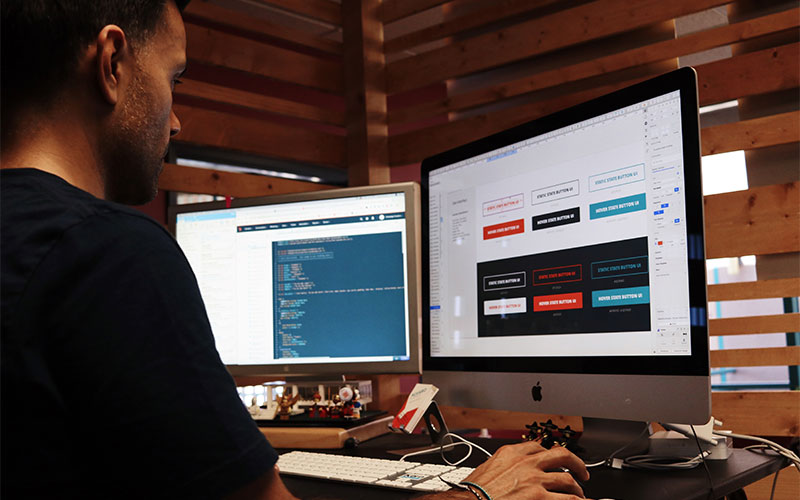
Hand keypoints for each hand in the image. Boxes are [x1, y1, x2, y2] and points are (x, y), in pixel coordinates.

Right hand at [460, 440, 589, 499]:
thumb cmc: (472, 493)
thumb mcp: (486, 470)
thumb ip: (501, 468)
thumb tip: (506, 474)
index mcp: (510, 453)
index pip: (536, 446)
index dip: (548, 454)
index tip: (553, 460)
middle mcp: (525, 463)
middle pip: (560, 456)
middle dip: (575, 464)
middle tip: (580, 472)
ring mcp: (535, 480)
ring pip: (567, 480)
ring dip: (577, 489)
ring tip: (580, 495)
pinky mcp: (540, 498)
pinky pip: (569, 499)